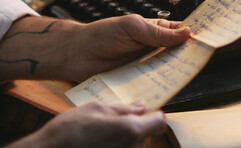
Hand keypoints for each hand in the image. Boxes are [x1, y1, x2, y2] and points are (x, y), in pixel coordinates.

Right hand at [7, 101, 165, 147]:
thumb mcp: (96, 109)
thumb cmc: (70, 131)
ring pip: (134, 145)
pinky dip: (116, 147)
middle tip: (110, 123)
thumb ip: (122, 108)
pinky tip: (98, 144)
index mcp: (131, 130)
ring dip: (123, 139)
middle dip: (133, 126)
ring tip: (100, 136)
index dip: (153, 115)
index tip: (144, 113)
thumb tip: (141, 107)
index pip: (159, 122)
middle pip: (145, 134)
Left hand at [69, 14, 190, 80]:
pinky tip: (168, 85)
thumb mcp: (132, 27)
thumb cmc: (103, 34)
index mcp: (154, 29)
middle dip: (187, 55)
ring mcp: (146, 63)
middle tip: (200, 60)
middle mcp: (153, 47)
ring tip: (187, 73)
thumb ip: (158, 32)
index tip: (207, 39)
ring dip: (175, 70)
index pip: (179, 31)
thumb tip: (186, 33)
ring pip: (167, 68)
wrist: (77, 54)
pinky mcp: (138, 78)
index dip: (193, 34)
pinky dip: (161, 83)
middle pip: (177, 52)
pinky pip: (154, 81)